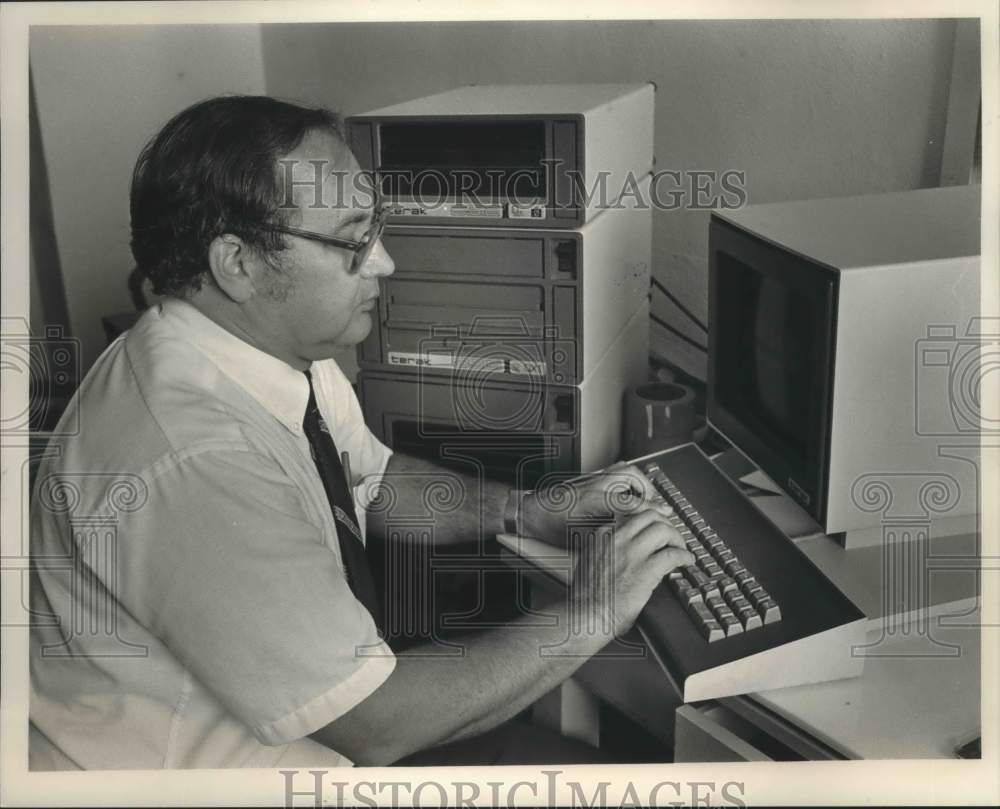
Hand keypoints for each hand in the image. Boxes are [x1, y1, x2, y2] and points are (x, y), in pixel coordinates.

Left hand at [519, 462, 671, 546]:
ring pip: (623, 470)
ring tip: (648, 496)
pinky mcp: (589, 478)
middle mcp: (594, 486)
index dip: (651, 509)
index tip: (664, 516)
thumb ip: (605, 538)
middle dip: (649, 491)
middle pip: (631, 477)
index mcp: (594, 502)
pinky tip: (630, 491)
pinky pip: (614, 471)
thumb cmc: (549, 528)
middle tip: (660, 506)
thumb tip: (626, 544)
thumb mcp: (579, 540)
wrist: (531, 513)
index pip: (630, 502)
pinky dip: (627, 479)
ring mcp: (591, 479)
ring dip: (639, 482)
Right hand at [569, 508, 693, 637]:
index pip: (632, 515)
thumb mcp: (589, 561)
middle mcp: (617, 538)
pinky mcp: (646, 570)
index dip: (650, 522)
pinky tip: (687, 562)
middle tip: (673, 537)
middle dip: (666, 524)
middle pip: (650, 516)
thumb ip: (605, 550)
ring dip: (677, 538)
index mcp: (602, 535)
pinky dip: (685, 556)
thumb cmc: (586, 596)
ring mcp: (632, 553)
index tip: (657, 529)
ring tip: (681, 548)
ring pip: (663, 529)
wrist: (585, 615)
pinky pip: (673, 554)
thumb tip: (622, 552)